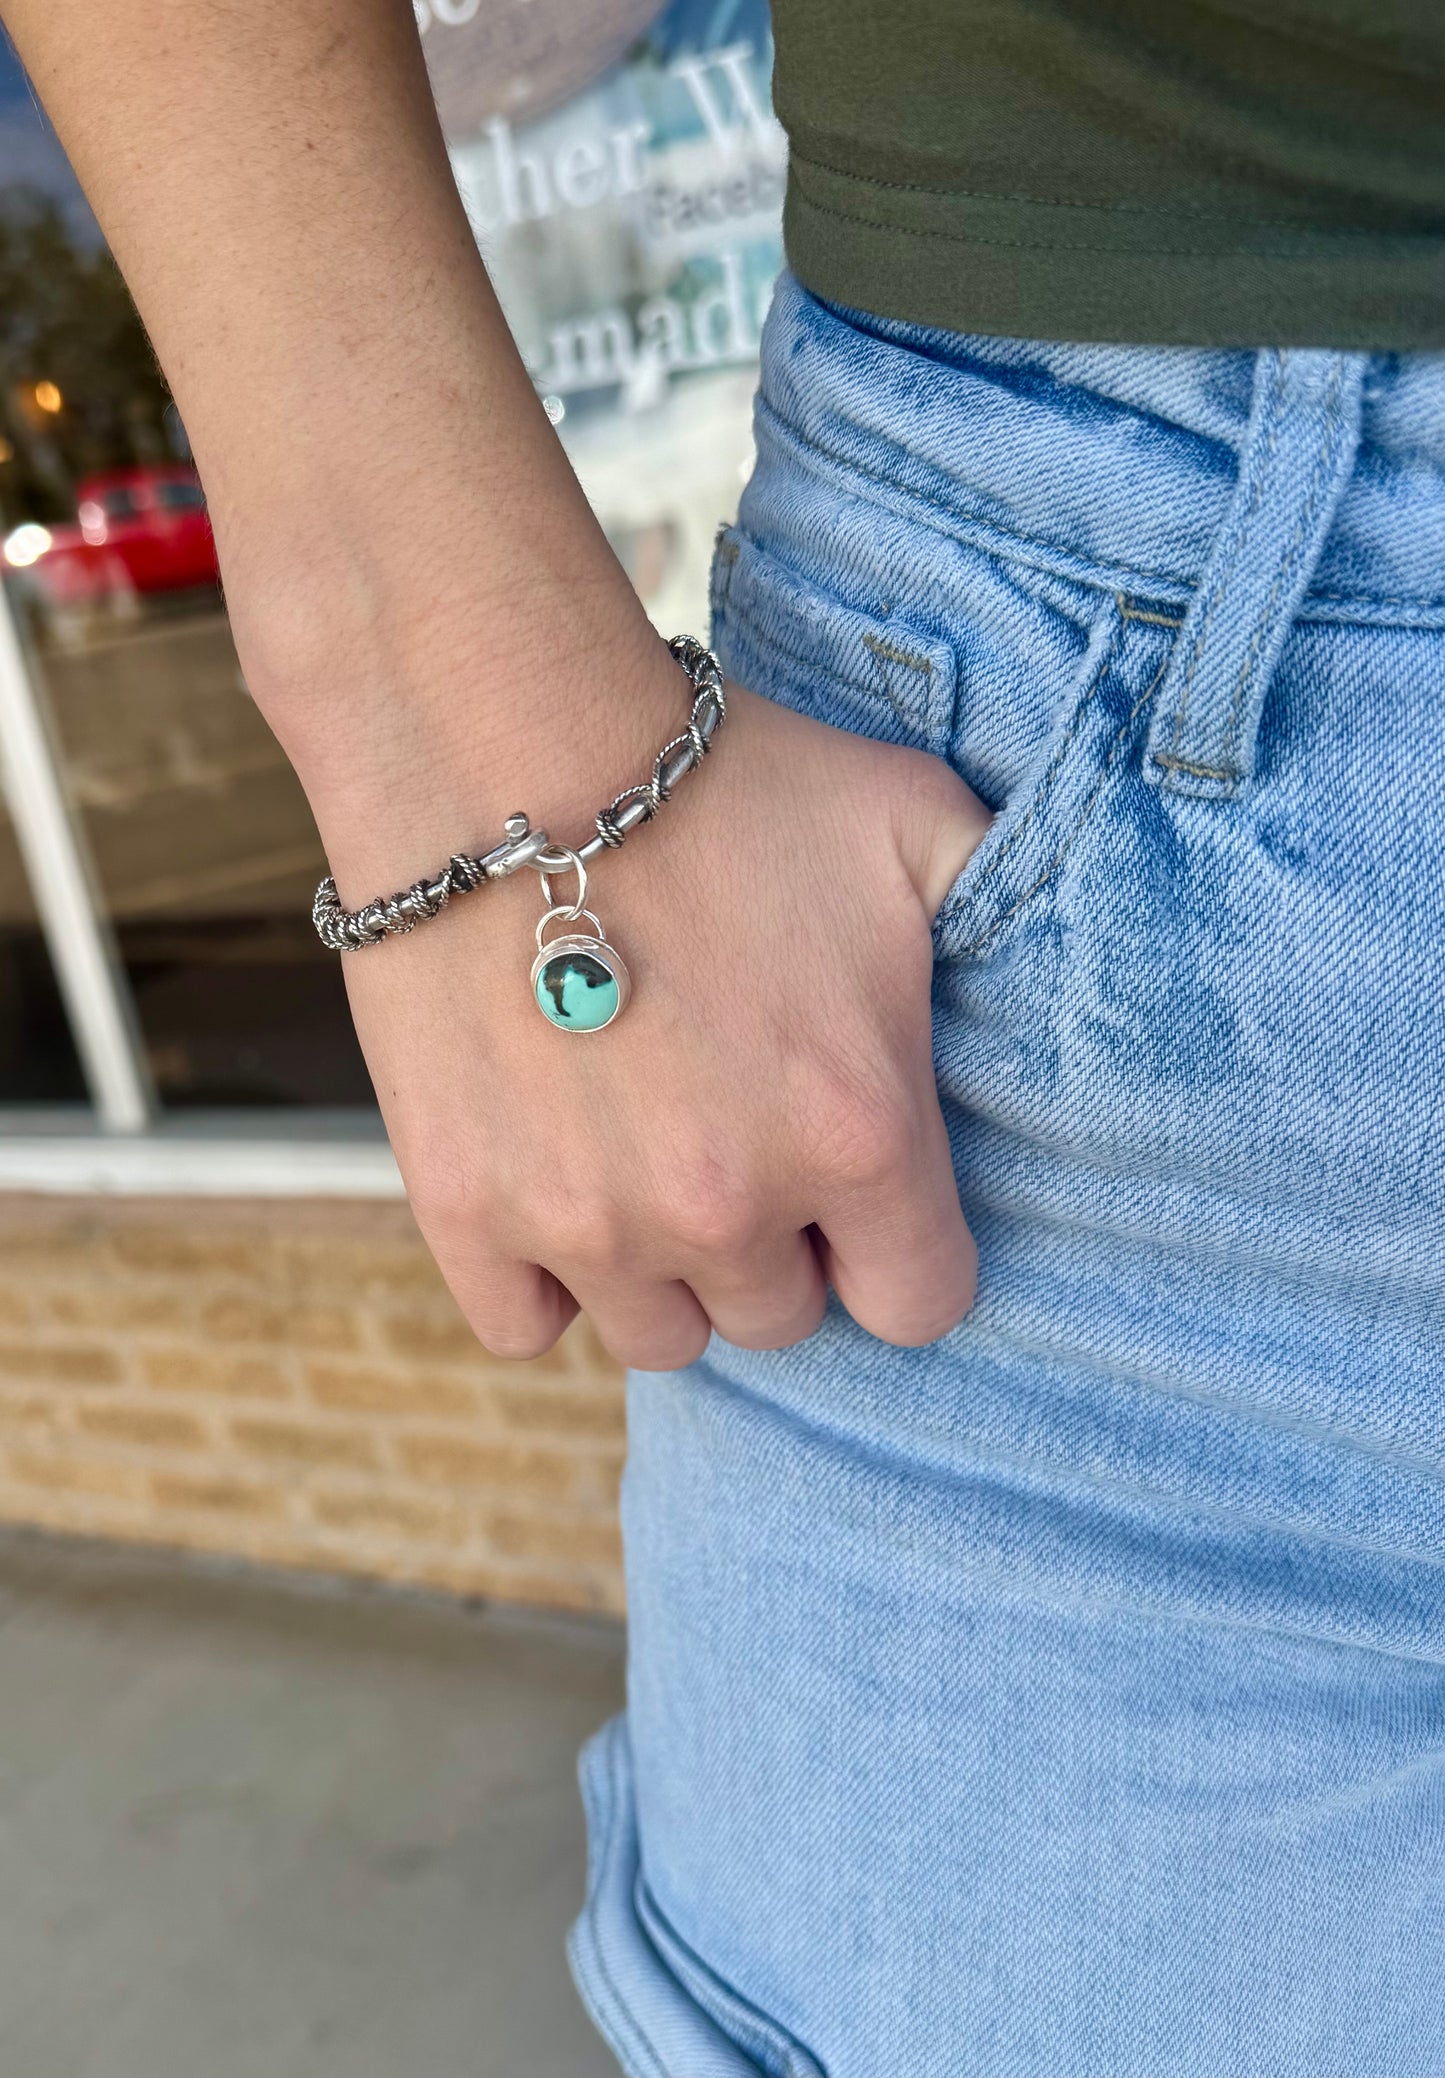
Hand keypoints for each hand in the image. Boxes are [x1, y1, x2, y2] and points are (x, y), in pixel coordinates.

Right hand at [335, 677, 990, 1369]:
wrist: (499, 740)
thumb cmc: (717, 782)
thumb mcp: (909, 823)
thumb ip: (1000, 911)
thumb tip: (1067, 960)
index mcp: (856, 1133)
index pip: (917, 1306)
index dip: (892, 1253)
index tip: (856, 1194)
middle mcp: (727, 1206)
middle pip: (779, 1319)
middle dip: (773, 1246)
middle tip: (733, 1136)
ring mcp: (587, 1221)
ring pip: (658, 1336)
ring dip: (661, 1269)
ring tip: (639, 1157)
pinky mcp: (464, 1209)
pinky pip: (525, 1324)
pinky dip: (539, 1277)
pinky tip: (549, 1181)